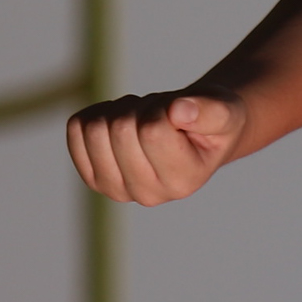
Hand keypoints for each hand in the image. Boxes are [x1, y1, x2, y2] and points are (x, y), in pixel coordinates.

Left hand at [65, 87, 248, 205]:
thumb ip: (208, 112)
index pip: (153, 131)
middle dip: (141, 107)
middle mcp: (147, 194)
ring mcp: (115, 189)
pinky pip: (77, 130)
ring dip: (120, 110)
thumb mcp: (224, 111)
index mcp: (182, 182)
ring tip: (142, 118)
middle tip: (160, 114)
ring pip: (95, 129)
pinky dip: (97, 112)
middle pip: (121, 129)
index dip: (163, 107)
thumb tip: (178, 111)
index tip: (178, 112)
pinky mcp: (93, 176)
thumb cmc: (212, 121)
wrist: (194, 135)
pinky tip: (120, 120)